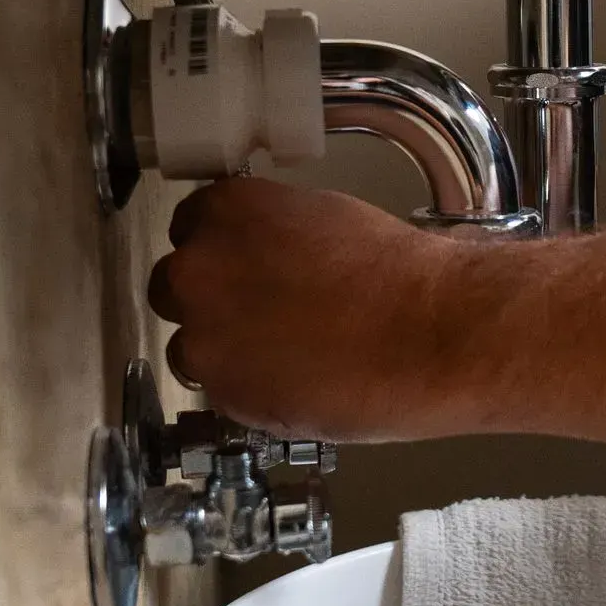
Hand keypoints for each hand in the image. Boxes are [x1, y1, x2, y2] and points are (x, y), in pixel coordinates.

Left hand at [146, 179, 503, 439]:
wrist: (430, 334)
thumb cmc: (396, 274)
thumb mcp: (323, 217)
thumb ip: (270, 231)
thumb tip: (261, 251)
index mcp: (224, 211)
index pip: (190, 224)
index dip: (220, 250)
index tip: (240, 266)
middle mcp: (199, 269)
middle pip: (175, 286)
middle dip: (210, 300)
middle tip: (259, 314)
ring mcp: (204, 336)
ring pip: (190, 348)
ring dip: (224, 351)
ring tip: (283, 357)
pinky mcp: (225, 393)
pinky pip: (221, 392)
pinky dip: (249, 391)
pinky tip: (295, 383)